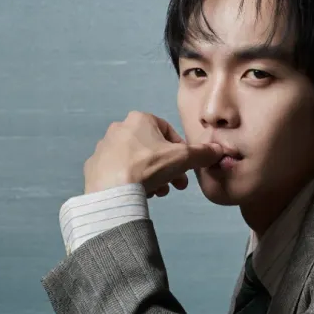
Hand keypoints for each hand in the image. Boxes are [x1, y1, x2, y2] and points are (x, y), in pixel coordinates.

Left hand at [83, 111, 222, 196]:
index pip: (168, 131)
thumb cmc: (148, 167)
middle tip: (175, 185)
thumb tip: (219, 150)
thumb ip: (202, 153)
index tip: (185, 167)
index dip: (181, 150)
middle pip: (152, 148)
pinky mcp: (94, 167)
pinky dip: (131, 181)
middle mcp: (119, 128)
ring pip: (136, 161)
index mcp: (140, 119)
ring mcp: (104, 148)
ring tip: (158, 192)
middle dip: (167, 167)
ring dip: (152, 175)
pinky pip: (119, 172)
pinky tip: (139, 194)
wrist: (112, 191)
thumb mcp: (183, 158)